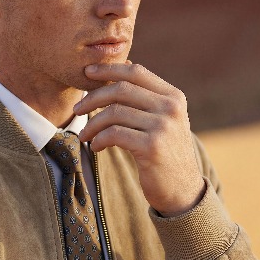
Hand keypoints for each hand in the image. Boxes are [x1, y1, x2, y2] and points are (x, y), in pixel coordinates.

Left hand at [74, 62, 205, 216]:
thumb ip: (145, 98)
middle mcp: (171, 108)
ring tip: (84, 134)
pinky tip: (96, 146)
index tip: (87, 72)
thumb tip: (117, 69)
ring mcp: (163, 127)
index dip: (109, 69)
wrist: (182, 190)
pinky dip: (99, 139)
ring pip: (114, 113)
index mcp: (173, 96)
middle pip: (121, 89)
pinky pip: (114, 134)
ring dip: (92, 123)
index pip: (136, 72)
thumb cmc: (165, 153)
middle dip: (93, 97)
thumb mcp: (162, 120)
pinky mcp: (152, 147)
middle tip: (77, 108)